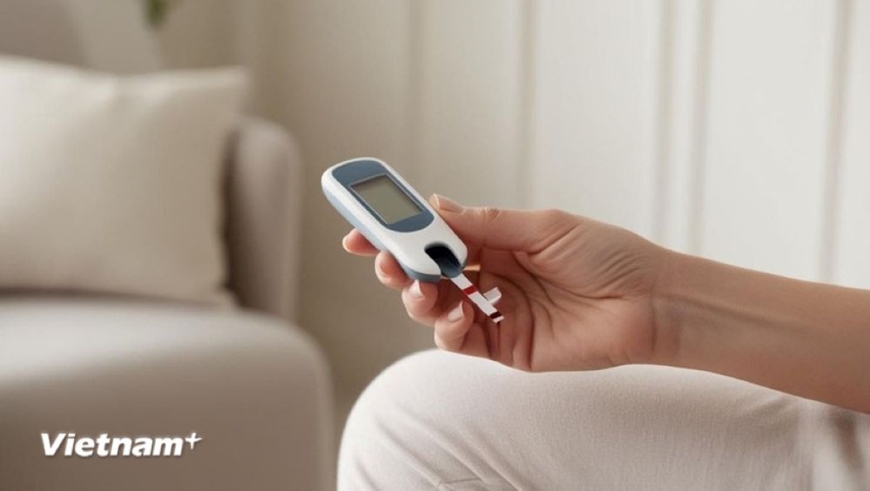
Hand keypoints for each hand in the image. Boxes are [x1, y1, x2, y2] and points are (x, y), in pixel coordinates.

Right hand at [343, 195, 671, 371]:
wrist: (650, 303)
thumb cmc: (609, 256)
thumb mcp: (545, 227)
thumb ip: (486, 224)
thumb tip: (435, 208)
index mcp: (498, 239)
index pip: (436, 231)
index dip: (399, 227)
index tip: (364, 220)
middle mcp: (490, 274)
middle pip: (426, 268)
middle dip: (397, 261)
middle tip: (382, 255)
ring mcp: (494, 311)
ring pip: (433, 305)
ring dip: (416, 294)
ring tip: (419, 285)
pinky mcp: (503, 346)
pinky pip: (457, 339)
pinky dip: (445, 327)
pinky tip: (456, 313)